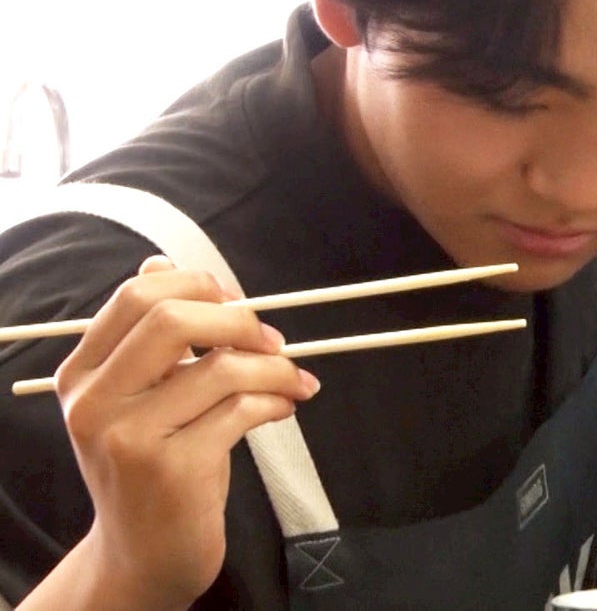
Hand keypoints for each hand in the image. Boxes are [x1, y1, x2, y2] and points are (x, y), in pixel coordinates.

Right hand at [46, 256, 318, 607]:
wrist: (144, 553)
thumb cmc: (155, 463)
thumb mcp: (142, 397)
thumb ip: (151, 337)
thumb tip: (162, 263)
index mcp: (82, 374)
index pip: (135, 296)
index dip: (196, 285)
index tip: (235, 302)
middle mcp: (94, 402)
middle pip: (174, 319)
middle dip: (240, 320)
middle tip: (274, 339)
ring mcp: (129, 437)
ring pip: (221, 368)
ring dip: (276, 368)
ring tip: (294, 381)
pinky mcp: (171, 469)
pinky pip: (242, 410)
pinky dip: (278, 400)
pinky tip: (288, 407)